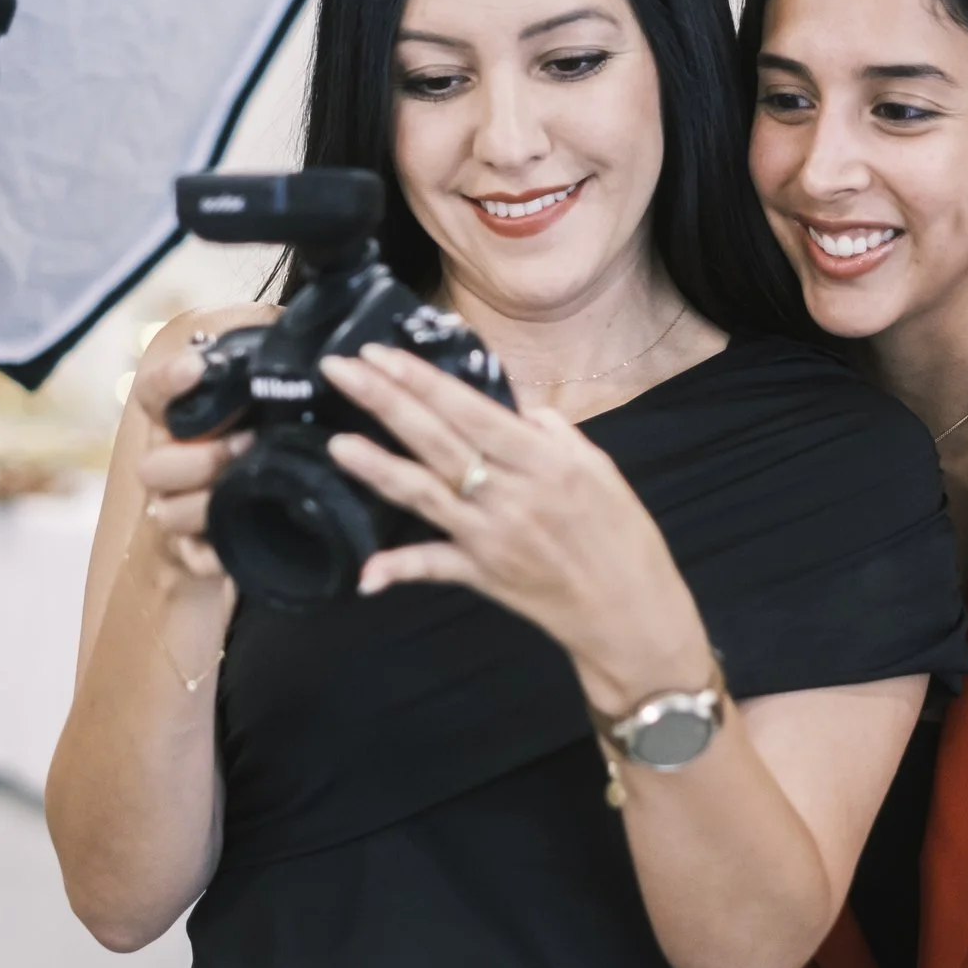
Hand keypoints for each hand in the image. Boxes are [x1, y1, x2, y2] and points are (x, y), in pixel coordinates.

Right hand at [126, 305, 276, 580]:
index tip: (199, 366)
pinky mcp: (198, 547)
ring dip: (208, 500)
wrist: (277, 475)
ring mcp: (178, 504)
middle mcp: (167, 459)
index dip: (170, 382)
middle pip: (154, 466)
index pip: (153, 393)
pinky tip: (240, 542)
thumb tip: (300, 322)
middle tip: (247, 442)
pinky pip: (195, 558)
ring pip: (170, 512)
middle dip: (200, 457)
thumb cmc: (268, 414)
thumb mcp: (269, 373)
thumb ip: (270, 344)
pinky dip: (215, 554)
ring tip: (253, 484)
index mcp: (175, 413)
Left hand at [321, 345, 713, 710]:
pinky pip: (434, 569)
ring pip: (426, 496)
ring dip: (378, 469)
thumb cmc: (621, 536)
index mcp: (545, 460)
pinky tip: (365, 571)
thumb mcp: (600, 469)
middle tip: (340, 371)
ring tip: (336, 444)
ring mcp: (493, 537)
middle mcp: (514, 494)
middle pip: (438, 441)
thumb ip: (553, 433)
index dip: (423, 381)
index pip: (471, 410)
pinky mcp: (484, 576)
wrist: (631, 613)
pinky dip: (399, 569)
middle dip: (386, 402)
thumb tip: (515, 407)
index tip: (382, 354)